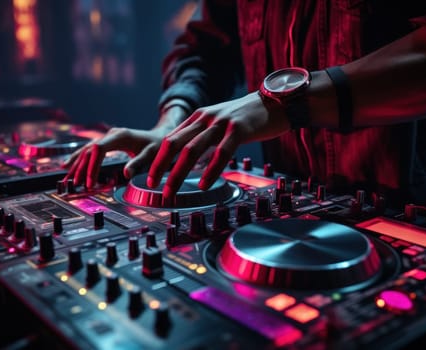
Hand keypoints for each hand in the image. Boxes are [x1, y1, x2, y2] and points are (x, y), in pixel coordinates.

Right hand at [63, 126, 168, 188]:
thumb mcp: (151, 155)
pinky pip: (89, 150)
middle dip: (81, 168)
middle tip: (75, 185)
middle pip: (89, 150)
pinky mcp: (107, 142)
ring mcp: (108, 137)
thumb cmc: (157, 146)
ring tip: (67, 179)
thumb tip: (126, 175)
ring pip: (86, 150)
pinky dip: (79, 159)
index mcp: (120, 136)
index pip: (99, 149)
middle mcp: (111, 134)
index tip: (90, 183)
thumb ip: (138, 164)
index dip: (92, 166)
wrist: (160, 136)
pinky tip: (68, 165)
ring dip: (76, 164)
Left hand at [147, 91, 289, 204]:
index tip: (148, 177)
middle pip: (174, 144)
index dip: (157, 158)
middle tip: (152, 185)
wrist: (276, 102)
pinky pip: (221, 152)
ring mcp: (222, 123)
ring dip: (178, 173)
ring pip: (192, 149)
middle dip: (160, 166)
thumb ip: (202, 136)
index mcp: (198, 117)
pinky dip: (210, 170)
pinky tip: (204, 184)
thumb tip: (186, 158)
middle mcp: (205, 118)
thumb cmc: (247, 117)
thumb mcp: (218, 122)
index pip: (170, 139)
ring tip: (171, 190)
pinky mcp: (239, 129)